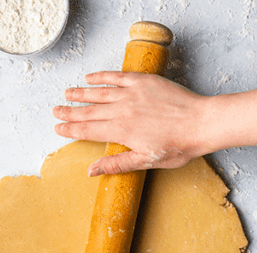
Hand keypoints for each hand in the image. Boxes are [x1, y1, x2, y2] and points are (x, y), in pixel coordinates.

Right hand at [54, 76, 256, 175]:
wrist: (201, 123)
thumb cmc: (179, 146)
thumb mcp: (148, 161)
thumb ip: (118, 164)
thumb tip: (92, 171)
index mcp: (122, 132)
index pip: (89, 131)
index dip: (71, 129)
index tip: (58, 128)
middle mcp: (121, 111)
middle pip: (89, 112)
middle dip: (70, 112)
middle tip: (55, 111)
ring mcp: (131, 94)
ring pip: (98, 93)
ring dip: (80, 94)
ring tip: (67, 95)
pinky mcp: (141, 81)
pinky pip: (115, 77)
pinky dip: (101, 77)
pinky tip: (90, 78)